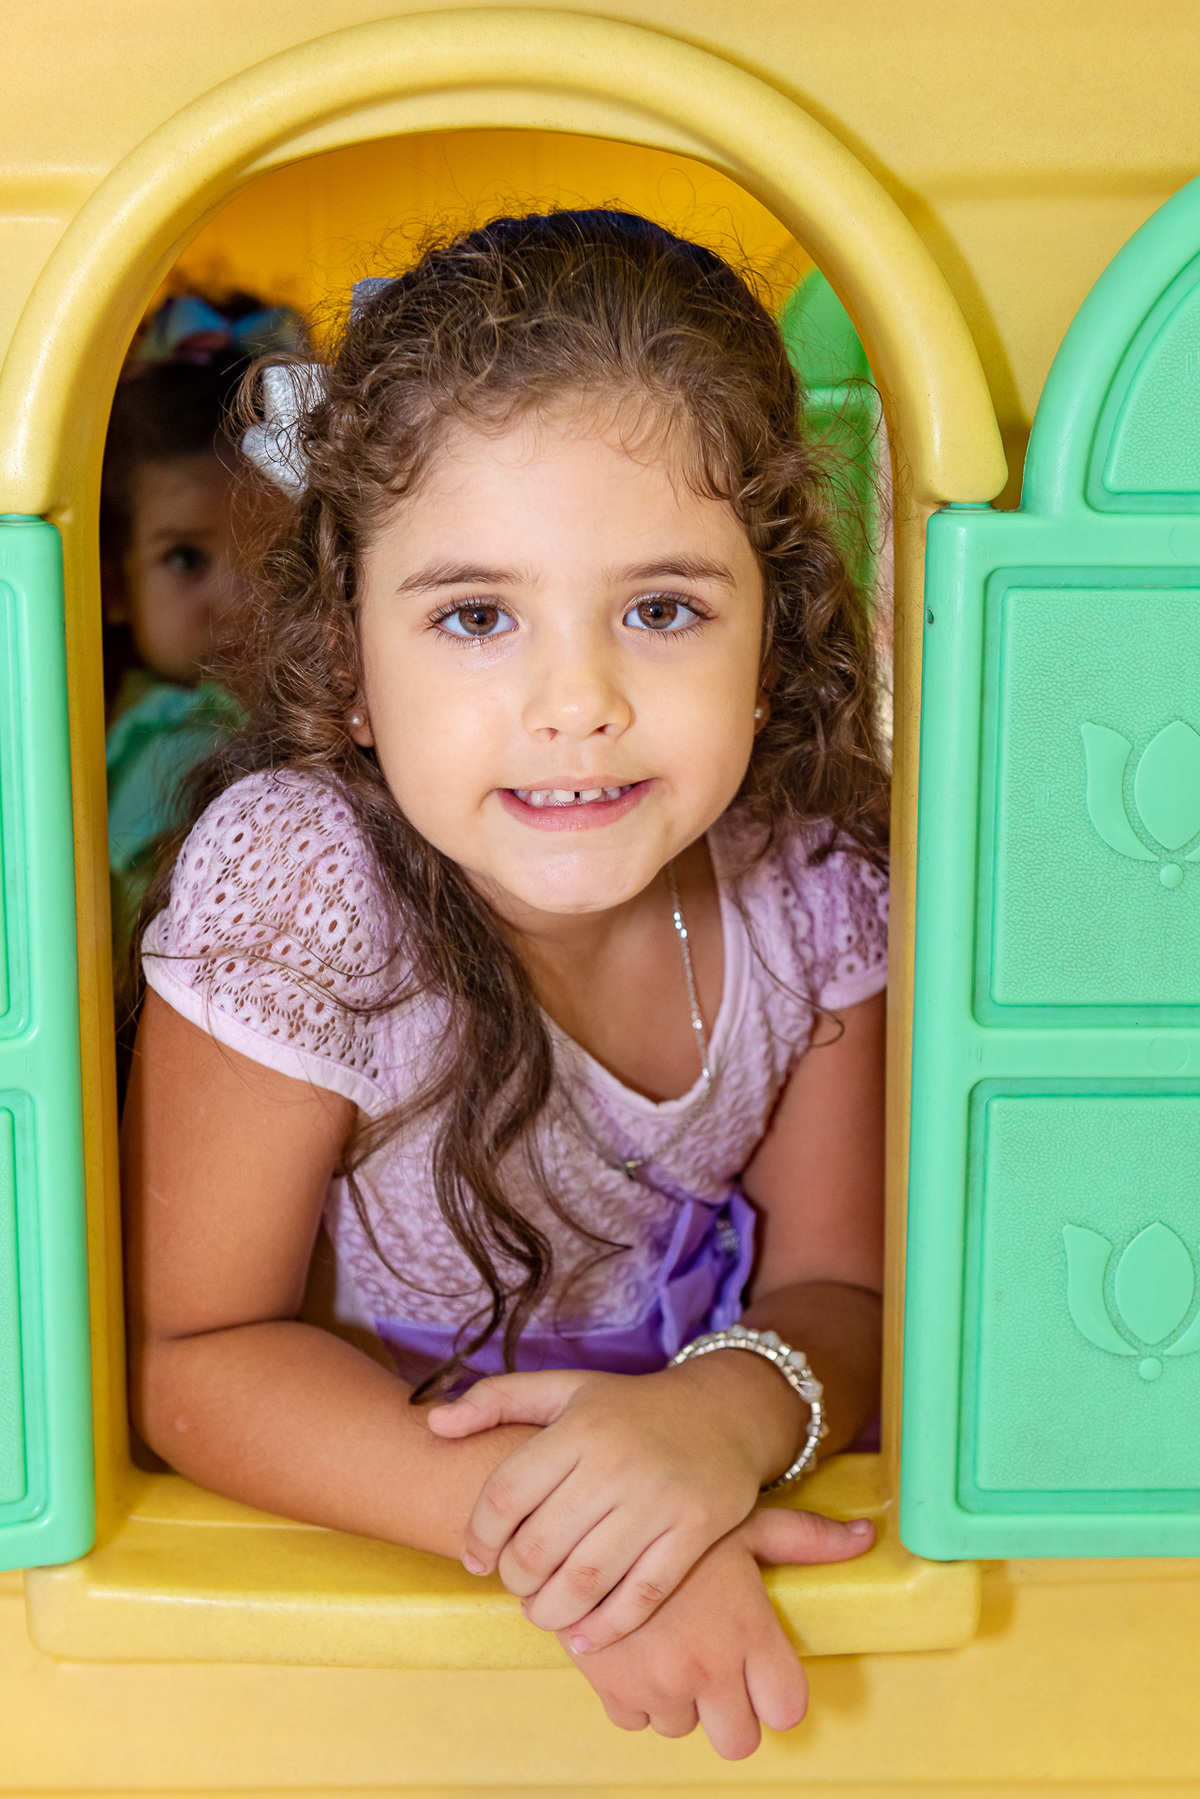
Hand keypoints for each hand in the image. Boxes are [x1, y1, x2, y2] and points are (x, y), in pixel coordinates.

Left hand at [427, 1361, 870, 1647]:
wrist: (723, 1413)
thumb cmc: (628, 1408)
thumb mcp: (565, 1388)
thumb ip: (495, 1399)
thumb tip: (433, 1422)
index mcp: (579, 1426)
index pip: (505, 1495)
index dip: (478, 1537)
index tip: (477, 1558)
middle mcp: (617, 1462)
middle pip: (540, 1546)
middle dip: (515, 1580)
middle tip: (516, 1586)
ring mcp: (659, 1499)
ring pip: (586, 1579)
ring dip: (552, 1612)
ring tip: (543, 1613)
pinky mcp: (697, 1531)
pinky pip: (642, 1594)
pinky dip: (607, 1626)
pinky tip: (584, 1636)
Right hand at [560, 1506, 865, 1760]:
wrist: (585, 1519)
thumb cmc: (672, 1517)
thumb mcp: (744, 1522)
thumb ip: (808, 1537)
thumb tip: (867, 1536)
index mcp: (746, 1632)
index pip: (787, 1710)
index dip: (777, 1693)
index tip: (761, 1672)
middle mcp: (707, 1668)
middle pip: (739, 1741)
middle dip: (730, 1711)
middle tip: (716, 1668)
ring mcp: (659, 1685)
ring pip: (683, 1728)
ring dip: (680, 1698)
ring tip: (669, 1644)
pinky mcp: (613, 1693)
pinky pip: (636, 1721)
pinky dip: (636, 1696)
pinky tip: (636, 1649)